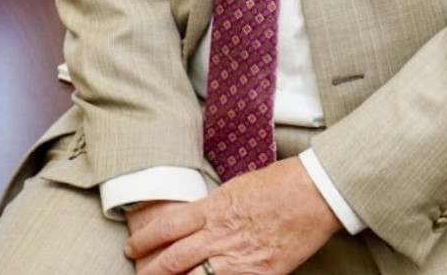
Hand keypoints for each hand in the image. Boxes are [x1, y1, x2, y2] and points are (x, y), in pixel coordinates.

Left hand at [124, 159, 341, 274]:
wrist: (315, 192)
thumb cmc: (280, 182)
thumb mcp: (236, 187)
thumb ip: (214, 207)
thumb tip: (198, 220)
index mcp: (213, 208)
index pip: (166, 227)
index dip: (144, 239)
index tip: (131, 247)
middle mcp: (221, 234)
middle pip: (173, 258)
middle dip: (150, 271)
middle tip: (136, 273)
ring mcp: (240, 258)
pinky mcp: (261, 274)